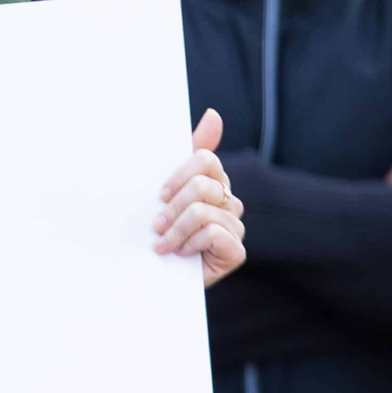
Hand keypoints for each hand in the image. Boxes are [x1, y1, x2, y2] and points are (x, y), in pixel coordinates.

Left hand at [155, 111, 247, 288]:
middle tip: (156, 226)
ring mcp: (235, 227)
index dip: (179, 175)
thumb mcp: (165, 191)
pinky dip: (191, 244)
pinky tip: (182, 254)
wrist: (154, 277)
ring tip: (162, 244)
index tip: (159, 195)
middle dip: (173, 208)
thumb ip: (189, 150)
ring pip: (204, 212)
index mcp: (214, 182)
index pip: (206, 160)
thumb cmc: (159, 231)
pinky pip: (215, 234)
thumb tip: (214, 114)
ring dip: (175, 230)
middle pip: (203, 185)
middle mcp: (229, 202)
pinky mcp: (236, 252)